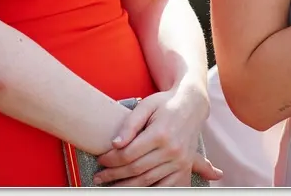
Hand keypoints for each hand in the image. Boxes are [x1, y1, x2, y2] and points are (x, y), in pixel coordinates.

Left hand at [93, 83, 222, 185]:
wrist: (191, 104)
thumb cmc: (165, 103)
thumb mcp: (145, 105)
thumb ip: (129, 124)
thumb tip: (115, 144)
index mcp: (160, 134)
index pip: (128, 154)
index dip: (111, 160)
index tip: (100, 160)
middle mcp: (172, 150)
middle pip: (136, 169)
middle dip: (114, 175)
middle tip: (99, 176)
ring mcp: (180, 161)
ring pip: (148, 180)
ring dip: (128, 185)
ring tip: (112, 185)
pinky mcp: (184, 167)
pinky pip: (165, 186)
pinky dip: (149, 189)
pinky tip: (135, 188)